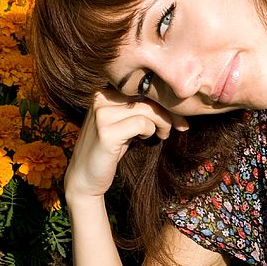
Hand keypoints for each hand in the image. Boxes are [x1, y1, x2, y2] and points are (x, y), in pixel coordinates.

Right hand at [63, 89, 188, 203]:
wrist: (85, 178)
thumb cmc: (109, 150)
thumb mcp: (122, 123)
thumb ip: (137, 108)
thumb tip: (171, 101)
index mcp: (103, 92)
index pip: (141, 87)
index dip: (163, 100)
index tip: (179, 116)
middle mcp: (100, 98)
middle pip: (146, 96)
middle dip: (169, 112)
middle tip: (181, 126)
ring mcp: (101, 114)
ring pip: (147, 109)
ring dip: (162, 123)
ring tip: (161, 135)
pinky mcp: (106, 132)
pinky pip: (141, 124)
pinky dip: (150, 131)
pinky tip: (145, 139)